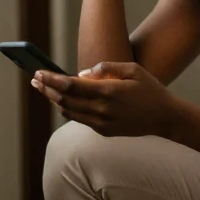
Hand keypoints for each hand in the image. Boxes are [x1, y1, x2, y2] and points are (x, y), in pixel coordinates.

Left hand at [32, 62, 181, 137]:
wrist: (165, 118)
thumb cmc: (150, 89)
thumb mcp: (132, 69)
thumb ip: (106, 68)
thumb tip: (80, 74)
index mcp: (109, 92)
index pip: (71, 85)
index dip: (52, 79)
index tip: (39, 73)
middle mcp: (103, 110)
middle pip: (65, 100)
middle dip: (47, 89)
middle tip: (34, 80)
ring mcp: (103, 123)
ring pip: (69, 112)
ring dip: (55, 100)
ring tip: (44, 89)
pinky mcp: (104, 131)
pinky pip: (80, 120)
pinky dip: (69, 110)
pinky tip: (63, 101)